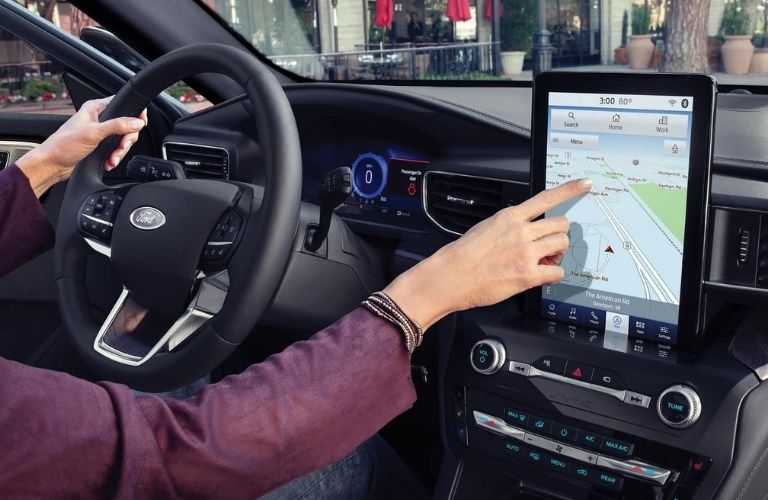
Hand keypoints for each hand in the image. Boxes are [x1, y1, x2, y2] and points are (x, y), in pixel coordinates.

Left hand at [16, 97, 147, 196]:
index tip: (140, 124)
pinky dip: (115, 157)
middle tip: (121, 146)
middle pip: (127, 126)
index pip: (123, 105)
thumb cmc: (63, 145)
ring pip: (122, 140)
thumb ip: (117, 126)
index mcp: (96, 108)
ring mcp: (100, 133)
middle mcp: (99, 119)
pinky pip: (116, 150)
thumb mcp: (93, 133)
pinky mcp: (100, 145)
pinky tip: (108, 161)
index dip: (135, 114)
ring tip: (112, 158)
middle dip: (126, 140)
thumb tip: (137, 122)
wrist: (53, 164)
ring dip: (120, 152)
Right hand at [384, 178, 591, 329]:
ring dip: (557, 254)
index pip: (546, 198)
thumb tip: (525, 228)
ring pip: (561, 244)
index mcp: (510, 217)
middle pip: (561, 224)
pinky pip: (557, 272)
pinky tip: (542, 277)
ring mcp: (525, 253)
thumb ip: (509, 224)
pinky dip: (554, 275)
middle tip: (549, 246)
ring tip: (543, 262)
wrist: (451, 276)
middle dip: (559, 235)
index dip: (569, 190)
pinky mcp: (527, 274)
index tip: (584, 184)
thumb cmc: (464, 255)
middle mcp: (520, 231)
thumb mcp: (486, 227)